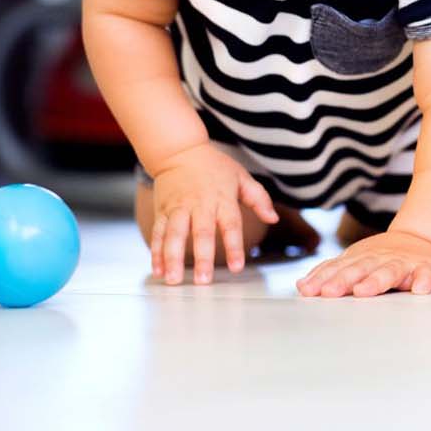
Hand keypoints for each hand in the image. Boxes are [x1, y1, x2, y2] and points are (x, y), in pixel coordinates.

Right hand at [147, 145, 278, 284]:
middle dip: (202, 258)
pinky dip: (156, 252)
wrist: (179, 150)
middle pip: (201, 233)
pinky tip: (158, 270)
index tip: (237, 267)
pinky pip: (158, 233)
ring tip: (173, 280)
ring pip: (174, 235)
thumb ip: (259, 198)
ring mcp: (178, 208)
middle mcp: (200, 204)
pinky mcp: (162, 210)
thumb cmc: (214, 166)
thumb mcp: (241, 177)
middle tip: (202, 280)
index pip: (231, 225)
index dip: (234, 246)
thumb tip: (274, 218)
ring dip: (172, 258)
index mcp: (222, 199)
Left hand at [296, 230, 430, 297]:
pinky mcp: (427, 269)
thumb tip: (301, 286)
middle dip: (343, 280)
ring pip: (389, 271)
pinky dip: (423, 281)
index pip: (338, 268)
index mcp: (360, 258)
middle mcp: (379, 259)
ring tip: (364, 291)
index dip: (323, 279)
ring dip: (376, 281)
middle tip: (329, 292)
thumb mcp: (355, 261)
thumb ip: (331, 272)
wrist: (424, 240)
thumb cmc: (383, 257)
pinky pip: (426, 275)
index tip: (308, 291)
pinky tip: (419, 289)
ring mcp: (403, 264)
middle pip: (360, 269)